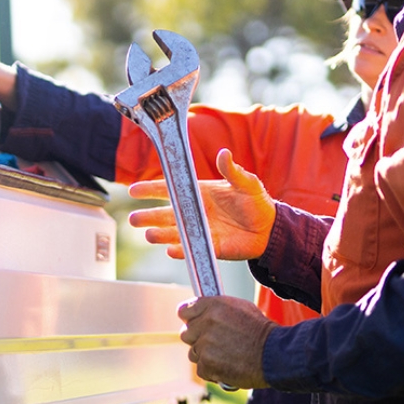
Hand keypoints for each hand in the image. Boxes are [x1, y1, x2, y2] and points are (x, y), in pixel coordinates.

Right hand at [128, 148, 276, 260]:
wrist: (270, 229)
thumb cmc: (257, 202)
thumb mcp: (247, 183)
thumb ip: (234, 171)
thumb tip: (224, 153)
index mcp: (199, 193)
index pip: (170, 190)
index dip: (151, 190)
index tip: (134, 191)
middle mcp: (195, 212)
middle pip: (166, 214)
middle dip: (148, 217)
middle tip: (133, 219)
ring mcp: (200, 230)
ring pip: (174, 233)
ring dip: (160, 234)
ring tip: (148, 235)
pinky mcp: (210, 247)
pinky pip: (191, 249)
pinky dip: (180, 250)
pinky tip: (170, 250)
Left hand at [178, 296, 274, 388]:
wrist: (274, 354)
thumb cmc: (261, 330)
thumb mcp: (241, 308)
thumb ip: (217, 309)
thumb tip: (203, 313)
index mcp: (213, 306)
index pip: (185, 311)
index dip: (189, 318)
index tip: (194, 323)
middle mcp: (206, 323)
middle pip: (186, 333)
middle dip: (197, 338)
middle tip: (214, 343)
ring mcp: (205, 345)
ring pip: (193, 353)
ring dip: (205, 356)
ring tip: (225, 356)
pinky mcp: (207, 365)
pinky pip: (201, 369)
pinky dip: (212, 371)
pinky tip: (228, 366)